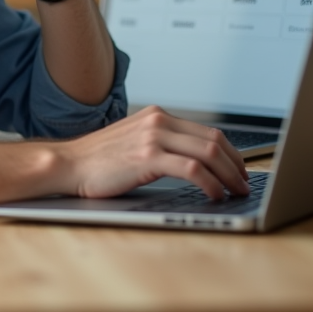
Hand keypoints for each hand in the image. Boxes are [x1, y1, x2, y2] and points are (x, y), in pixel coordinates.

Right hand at [54, 106, 250, 200]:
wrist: (68, 164)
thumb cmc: (98, 160)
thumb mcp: (135, 142)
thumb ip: (161, 144)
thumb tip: (193, 163)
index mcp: (158, 116)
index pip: (208, 132)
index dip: (231, 153)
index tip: (240, 171)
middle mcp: (159, 121)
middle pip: (215, 140)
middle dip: (237, 166)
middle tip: (244, 184)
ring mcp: (153, 137)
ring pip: (209, 153)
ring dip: (229, 176)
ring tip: (235, 192)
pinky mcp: (148, 157)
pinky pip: (192, 169)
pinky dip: (210, 184)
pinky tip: (214, 195)